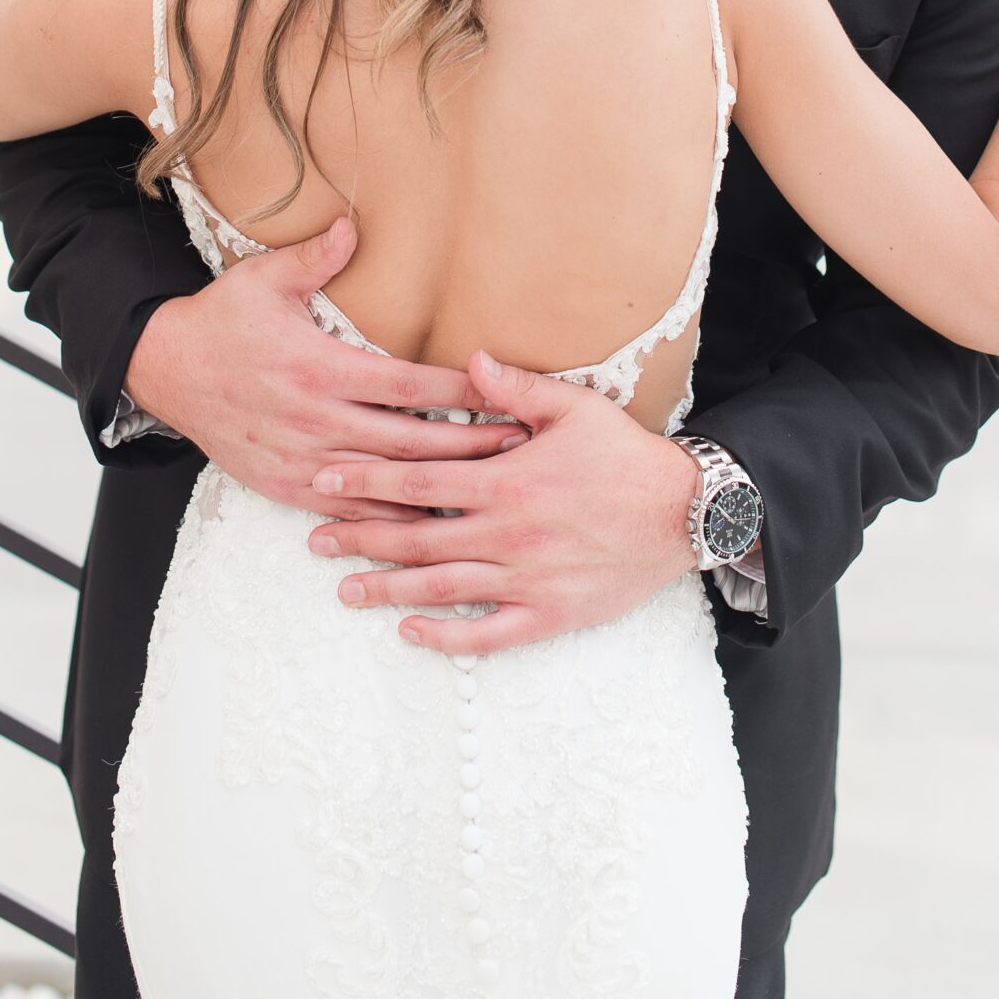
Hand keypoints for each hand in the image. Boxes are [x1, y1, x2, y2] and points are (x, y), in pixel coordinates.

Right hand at [123, 220, 528, 524]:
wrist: (165, 372)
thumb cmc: (224, 320)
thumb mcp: (264, 279)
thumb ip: (315, 257)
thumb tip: (355, 224)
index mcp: (319, 369)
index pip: (406, 387)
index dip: (459, 394)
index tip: (503, 394)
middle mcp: (314, 420)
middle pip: (408, 442)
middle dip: (467, 446)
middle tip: (520, 447)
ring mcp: (301, 460)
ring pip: (384, 482)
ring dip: (438, 486)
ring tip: (491, 487)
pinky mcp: (286, 485)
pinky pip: (347, 507)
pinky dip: (388, 517)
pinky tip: (427, 520)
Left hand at [305, 349, 698, 654]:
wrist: (683, 513)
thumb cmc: (625, 454)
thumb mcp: (574, 407)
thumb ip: (516, 389)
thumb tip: (471, 361)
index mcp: (508, 479)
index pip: (419, 482)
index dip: (368, 480)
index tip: (325, 479)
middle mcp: (508, 533)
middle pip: (417, 539)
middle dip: (361, 537)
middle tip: (314, 541)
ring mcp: (526, 578)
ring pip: (441, 589)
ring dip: (388, 590)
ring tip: (346, 590)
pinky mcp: (548, 613)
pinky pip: (487, 633)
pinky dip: (445, 637)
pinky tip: (409, 633)